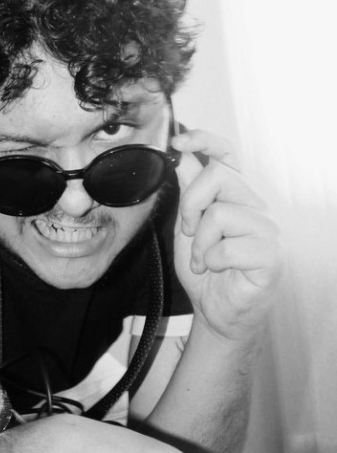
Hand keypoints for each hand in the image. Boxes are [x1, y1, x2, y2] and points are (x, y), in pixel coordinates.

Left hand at [171, 130, 281, 340]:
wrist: (217, 311)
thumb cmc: (207, 271)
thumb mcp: (188, 229)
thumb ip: (188, 195)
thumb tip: (182, 158)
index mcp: (236, 197)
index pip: (227, 155)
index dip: (205, 141)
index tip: (179, 143)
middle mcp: (256, 206)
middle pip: (217, 176)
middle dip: (189, 206)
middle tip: (188, 233)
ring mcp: (268, 229)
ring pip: (219, 213)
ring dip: (199, 244)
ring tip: (203, 261)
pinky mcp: (272, 255)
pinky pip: (228, 247)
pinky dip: (212, 261)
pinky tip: (216, 270)